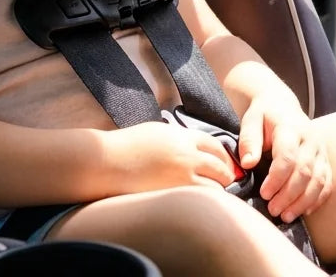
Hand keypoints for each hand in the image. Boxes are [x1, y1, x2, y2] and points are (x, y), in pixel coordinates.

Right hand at [106, 121, 239, 194]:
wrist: (109, 161)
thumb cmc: (129, 145)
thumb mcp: (159, 132)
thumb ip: (180, 138)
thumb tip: (195, 147)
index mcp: (182, 136)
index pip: (216, 145)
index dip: (225, 156)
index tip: (227, 164)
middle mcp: (187, 155)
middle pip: (220, 167)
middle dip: (226, 175)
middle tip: (227, 181)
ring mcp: (181, 177)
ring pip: (215, 188)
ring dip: (217, 191)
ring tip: (213, 194)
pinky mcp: (174, 195)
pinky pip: (199, 201)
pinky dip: (204, 202)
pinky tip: (199, 203)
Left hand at [237, 98, 331, 221]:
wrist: (281, 105)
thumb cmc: (263, 115)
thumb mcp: (251, 121)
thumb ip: (249, 140)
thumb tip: (247, 163)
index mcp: (291, 127)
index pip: (288, 157)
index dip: (276, 179)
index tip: (264, 193)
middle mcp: (310, 138)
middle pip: (304, 172)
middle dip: (289, 195)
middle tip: (273, 209)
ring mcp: (320, 150)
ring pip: (318, 181)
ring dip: (303, 202)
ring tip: (286, 216)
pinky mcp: (325, 160)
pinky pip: (326, 183)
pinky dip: (316, 200)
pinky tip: (303, 211)